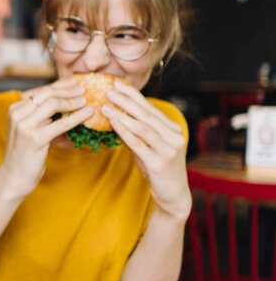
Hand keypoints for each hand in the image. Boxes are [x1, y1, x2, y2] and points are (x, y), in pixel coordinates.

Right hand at [0, 78, 93, 197]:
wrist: (14, 176)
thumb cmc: (26, 153)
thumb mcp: (31, 128)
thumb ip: (42, 115)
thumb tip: (67, 100)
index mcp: (15, 108)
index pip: (41, 90)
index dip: (60, 84)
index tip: (75, 82)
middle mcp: (17, 113)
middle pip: (48, 94)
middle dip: (68, 90)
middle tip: (84, 90)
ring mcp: (24, 125)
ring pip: (53, 104)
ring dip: (73, 101)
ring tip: (87, 101)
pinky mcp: (35, 138)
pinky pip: (61, 123)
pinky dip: (77, 117)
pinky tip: (88, 113)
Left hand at [102, 80, 190, 219]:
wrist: (173, 196)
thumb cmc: (158, 169)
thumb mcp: (147, 147)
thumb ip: (136, 132)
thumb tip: (116, 115)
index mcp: (173, 129)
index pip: (151, 108)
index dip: (134, 95)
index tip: (118, 84)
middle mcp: (174, 136)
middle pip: (146, 114)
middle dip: (126, 101)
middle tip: (109, 90)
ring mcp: (168, 150)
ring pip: (142, 127)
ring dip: (122, 114)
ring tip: (106, 105)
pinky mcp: (159, 162)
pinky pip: (138, 143)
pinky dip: (124, 131)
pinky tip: (113, 123)